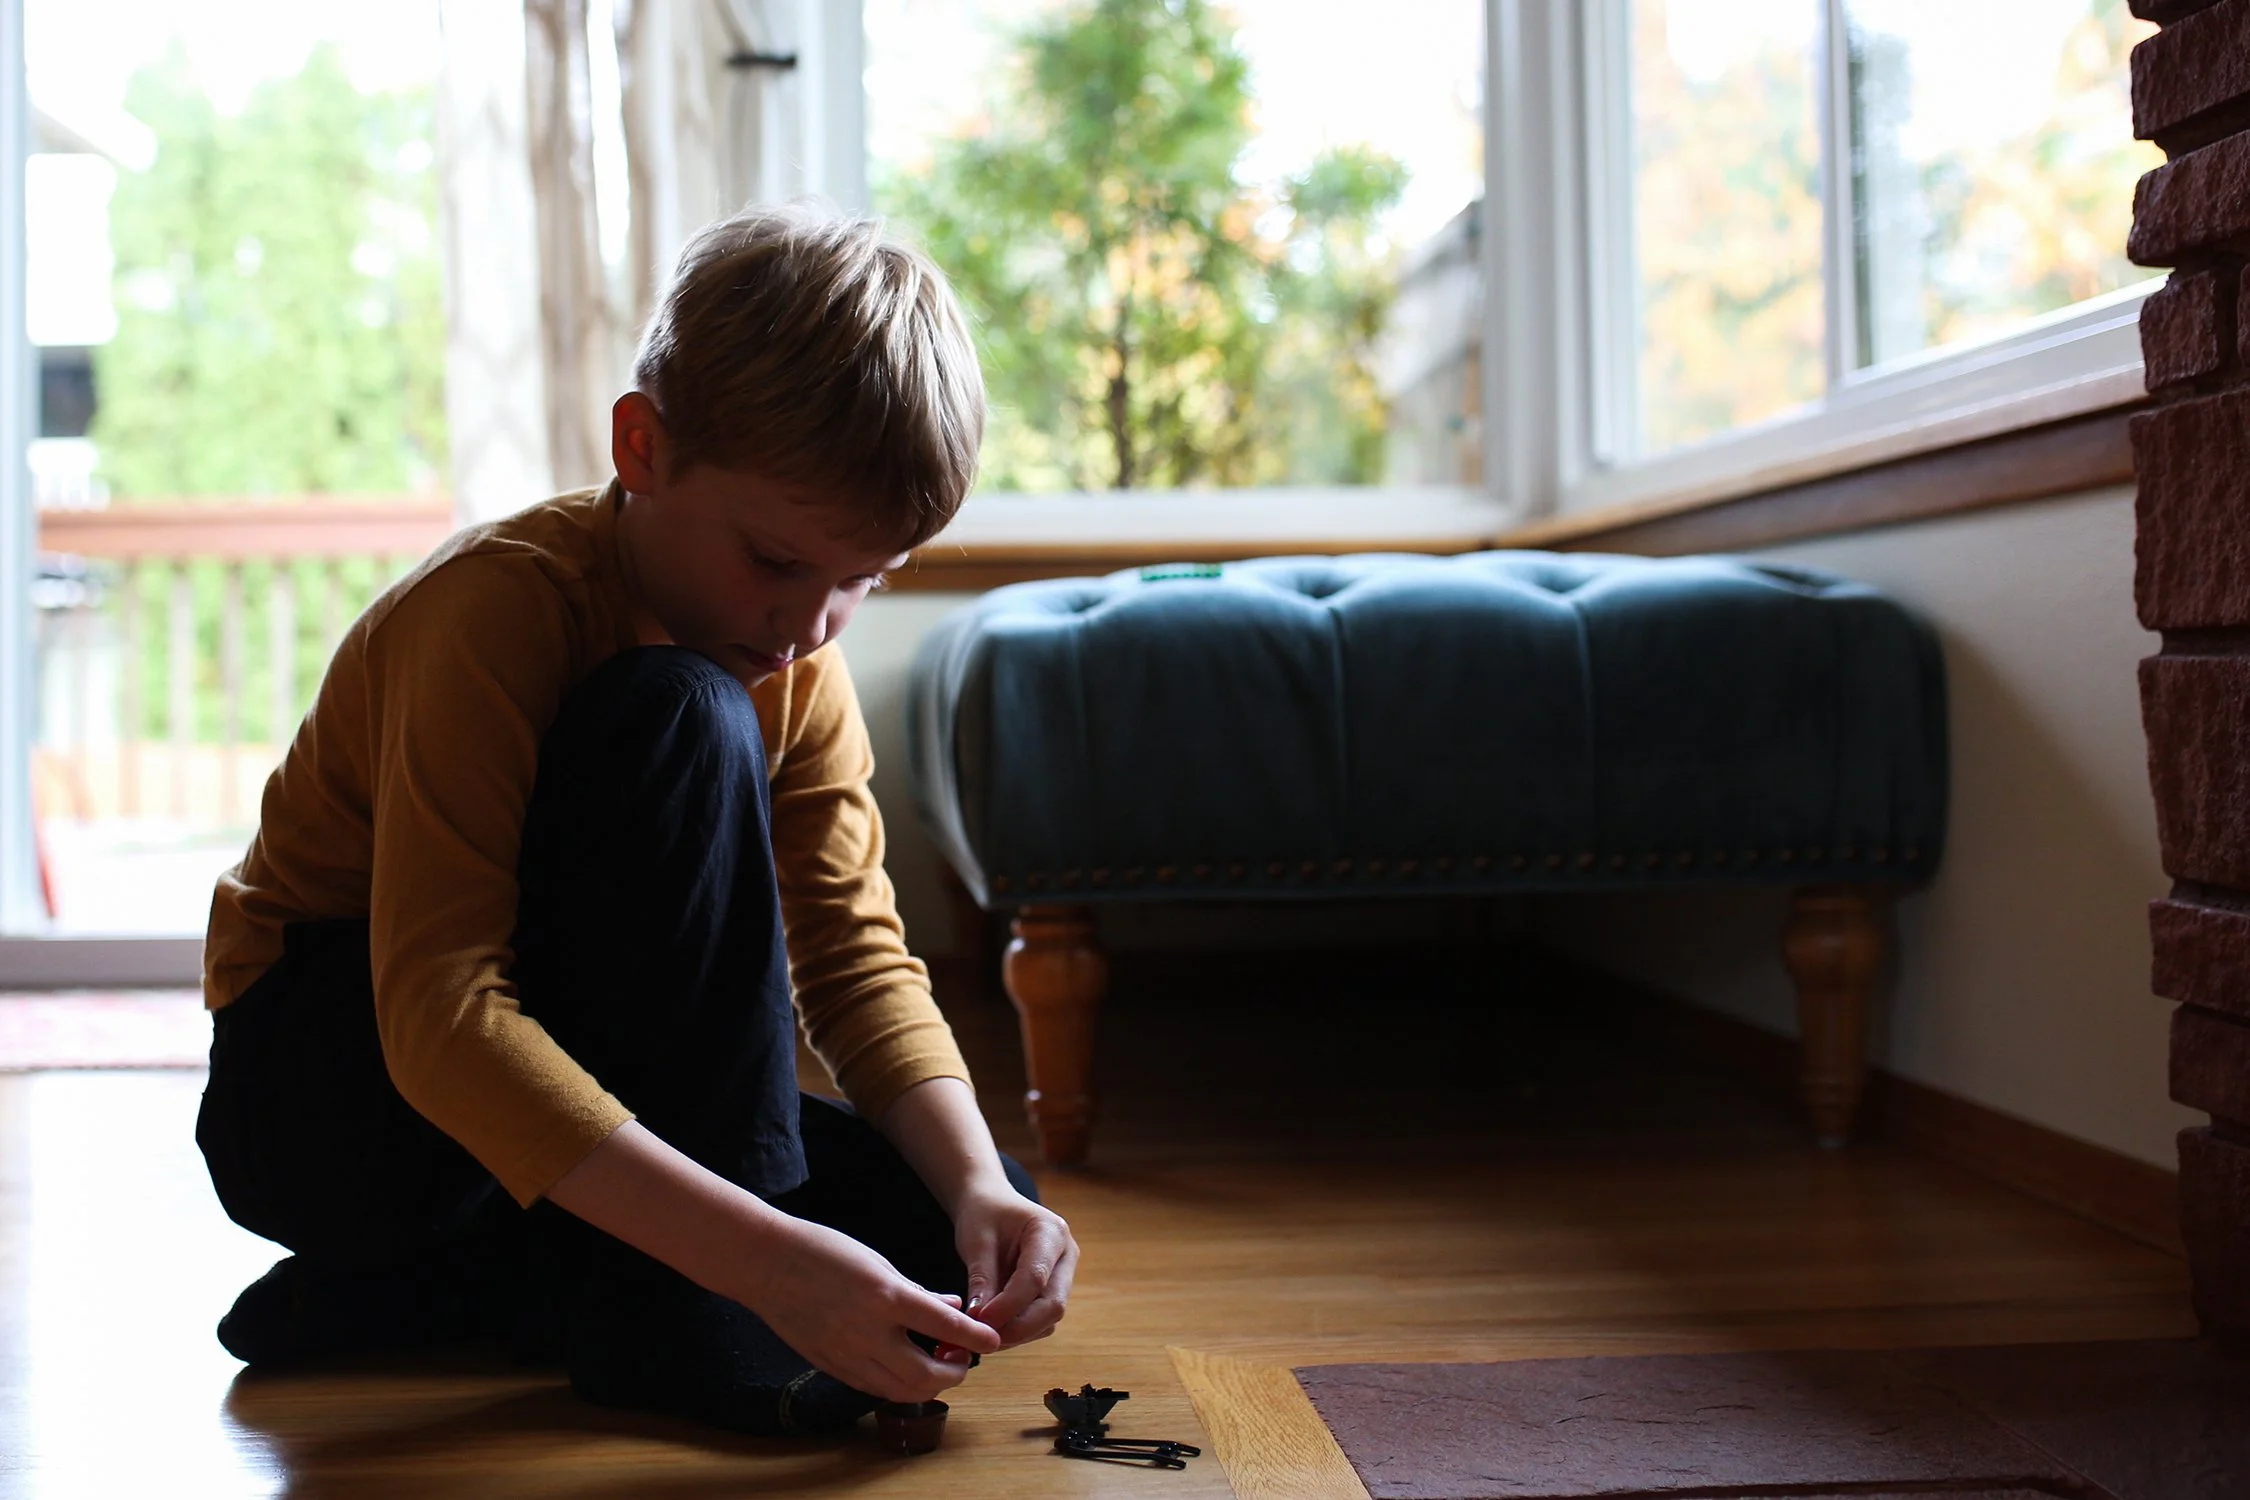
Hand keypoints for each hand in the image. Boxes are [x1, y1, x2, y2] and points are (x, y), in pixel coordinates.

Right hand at [740, 1214, 1002, 1402]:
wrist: (768, 1265)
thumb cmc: (825, 1252)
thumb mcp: (879, 1263)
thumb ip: (918, 1292)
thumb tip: (954, 1309)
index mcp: (886, 1297)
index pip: (945, 1328)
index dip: (976, 1339)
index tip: (993, 1341)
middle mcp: (869, 1332)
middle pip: (926, 1376)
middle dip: (954, 1373)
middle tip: (963, 1360)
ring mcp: (848, 1355)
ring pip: (901, 1391)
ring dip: (928, 1385)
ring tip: (937, 1367)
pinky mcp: (832, 1367)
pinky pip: (874, 1388)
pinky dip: (898, 1385)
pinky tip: (905, 1368)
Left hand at [951, 1183, 1078, 1348]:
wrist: (991, 1204)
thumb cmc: (984, 1215)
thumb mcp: (976, 1240)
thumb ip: (981, 1279)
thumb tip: (978, 1321)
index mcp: (1051, 1232)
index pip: (1036, 1277)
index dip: (1008, 1305)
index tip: (979, 1320)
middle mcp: (1066, 1255)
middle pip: (1053, 1304)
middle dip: (1018, 1327)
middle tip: (984, 1337)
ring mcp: (1064, 1275)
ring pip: (1049, 1318)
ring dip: (1018, 1333)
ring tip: (984, 1333)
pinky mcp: (1055, 1291)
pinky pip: (1042, 1321)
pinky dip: (1019, 1331)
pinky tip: (994, 1328)